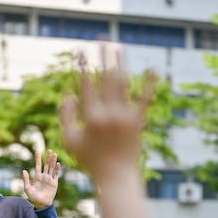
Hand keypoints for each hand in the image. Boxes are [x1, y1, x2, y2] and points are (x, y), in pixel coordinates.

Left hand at [22, 150, 59, 208]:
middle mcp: (44, 176)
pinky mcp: (54, 183)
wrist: (42, 204)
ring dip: (53, 161)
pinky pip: (56, 174)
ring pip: (52, 168)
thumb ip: (26, 179)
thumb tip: (24, 170)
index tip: (38, 151)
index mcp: (37, 177)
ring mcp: (49, 179)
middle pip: (46, 165)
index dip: (38, 159)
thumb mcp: (27, 188)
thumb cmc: (33, 197)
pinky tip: (57, 163)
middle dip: (48, 157)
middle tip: (49, 150)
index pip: (38, 165)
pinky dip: (57, 169)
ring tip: (54, 154)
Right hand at [59, 49, 153, 184]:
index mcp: (91, 117)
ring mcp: (126, 117)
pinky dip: (149, 83)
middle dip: (103, 56)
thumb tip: (69, 94)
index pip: (86, 84)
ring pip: (122, 83)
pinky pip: (144, 98)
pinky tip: (153, 68)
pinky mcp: (139, 122)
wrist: (117, 178)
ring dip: (120, 63)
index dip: (82, 65)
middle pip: (106, 77)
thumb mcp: (70, 140)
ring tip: (118, 46)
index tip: (80, 50)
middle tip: (101, 39)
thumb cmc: (90, 161)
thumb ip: (65, 116)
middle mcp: (110, 113)